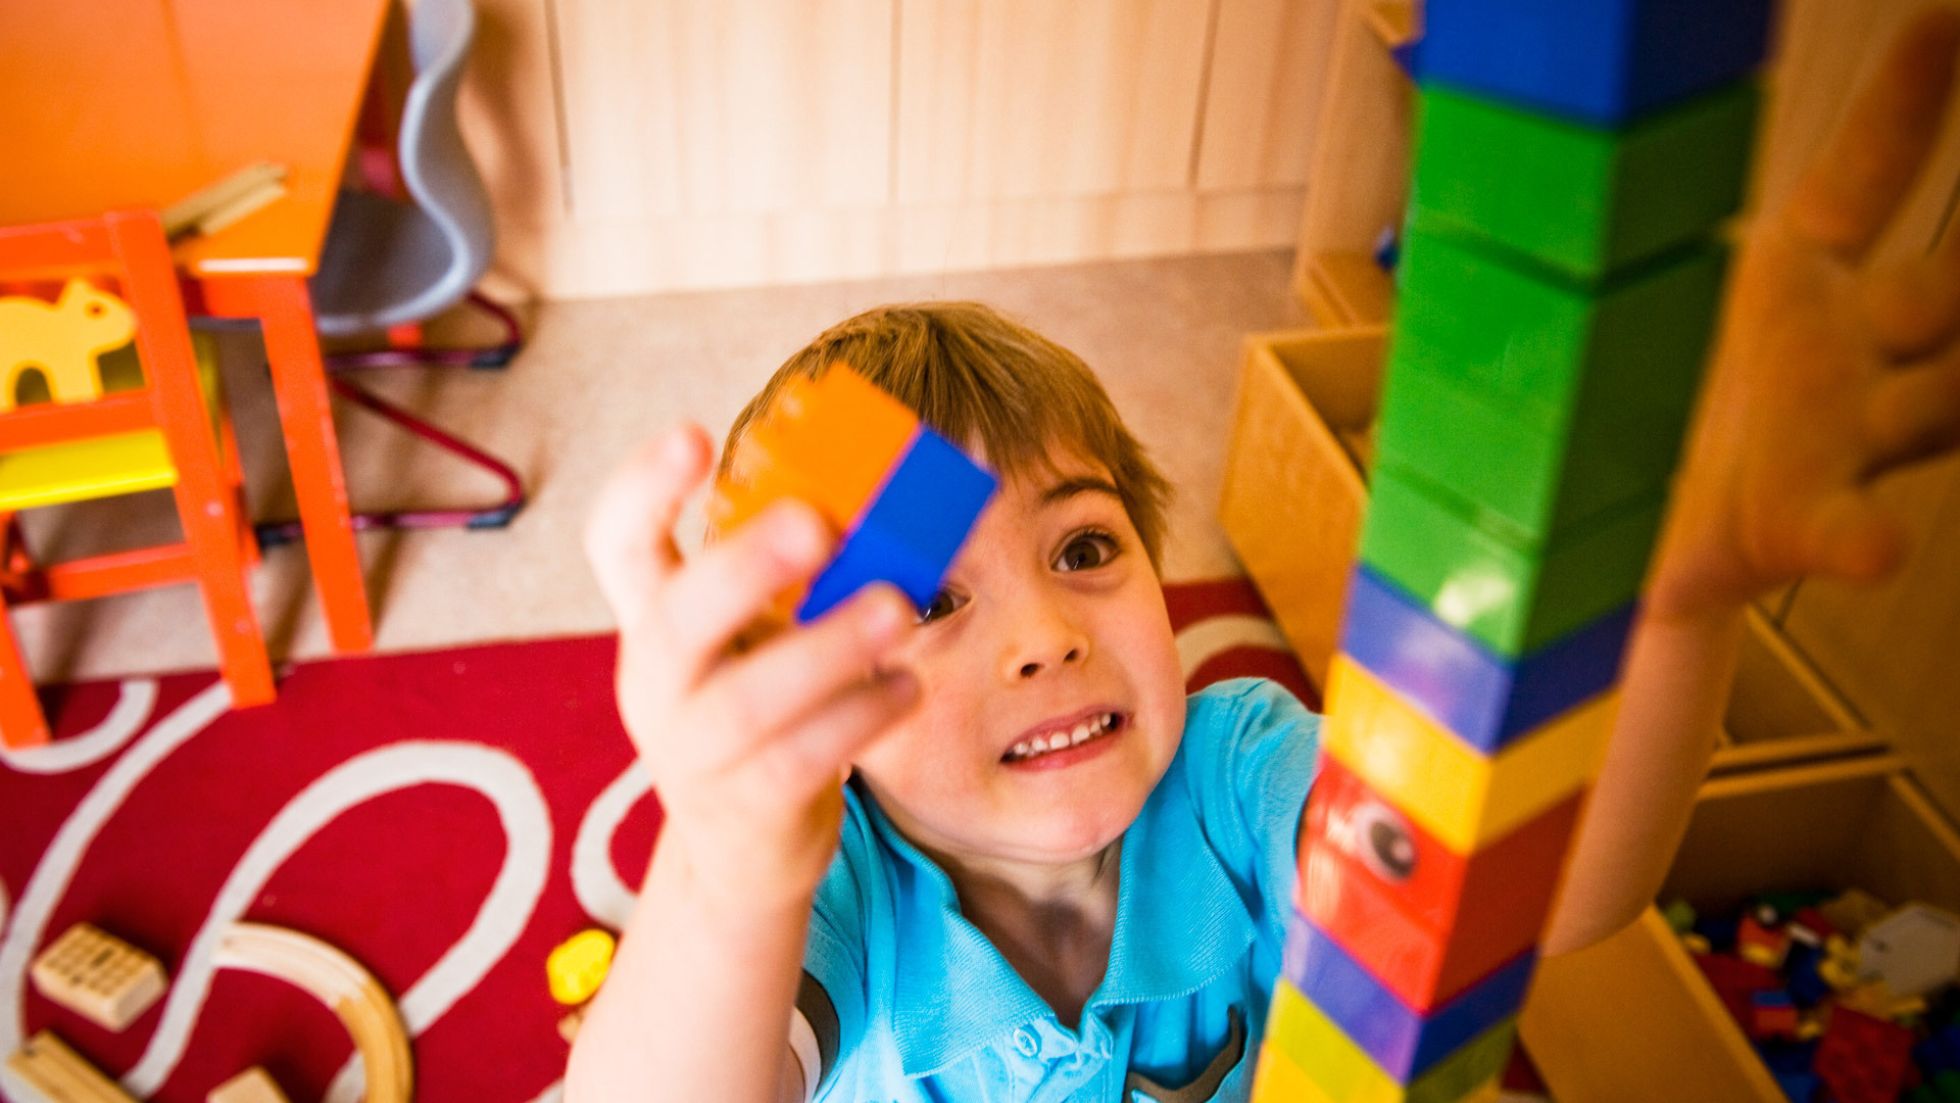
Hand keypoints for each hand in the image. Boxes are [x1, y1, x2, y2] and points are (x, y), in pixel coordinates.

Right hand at [583, 424, 919, 913]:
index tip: (693, 436)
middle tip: (816, 523)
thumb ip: (797, 581)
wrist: (741, 851)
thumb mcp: (755, 639)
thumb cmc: (761, 715)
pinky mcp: (748, 809)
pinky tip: (905, 686)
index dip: (642, 488)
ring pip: (751, 702)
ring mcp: (695, 753)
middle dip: (744, 567)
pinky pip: (802, 759)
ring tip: (898, 607)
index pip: (616, 544)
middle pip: (675, 621)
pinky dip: (861, 715)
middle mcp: (658, 682)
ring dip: (830, 647)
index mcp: (652, 620)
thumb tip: (895, 500)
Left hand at [1650, 9, 1959, 620]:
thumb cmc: (1666, 398)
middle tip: (1947, 279)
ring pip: (1935, 404)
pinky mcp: (1809, 524)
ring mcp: (1836, 440)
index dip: (1901, 112)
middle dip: (1959, 282)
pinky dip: (1857, 540)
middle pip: (1935, 302)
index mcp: (1795, 285)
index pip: (1862, 184)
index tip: (1940, 27)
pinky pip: (1846, 532)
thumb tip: (1663, 133)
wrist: (1644, 533)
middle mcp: (1841, 352)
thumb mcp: (1647, 317)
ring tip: (1946, 380)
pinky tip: (1872, 546)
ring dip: (1948, 392)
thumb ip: (1667, 220)